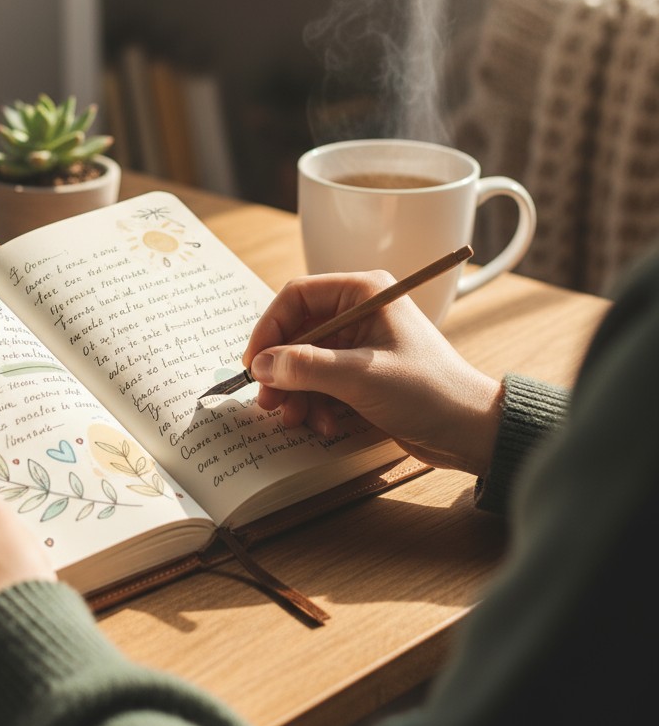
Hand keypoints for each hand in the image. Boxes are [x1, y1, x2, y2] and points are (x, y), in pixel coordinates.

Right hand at [243, 271, 502, 474]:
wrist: (471, 431)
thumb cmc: (429, 391)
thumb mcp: (360, 377)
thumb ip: (306, 367)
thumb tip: (262, 364)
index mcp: (363, 293)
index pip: (297, 297)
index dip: (269, 328)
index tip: (254, 363)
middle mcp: (358, 313)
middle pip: (296, 333)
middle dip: (282, 370)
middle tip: (268, 400)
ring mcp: (359, 345)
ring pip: (305, 363)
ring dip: (296, 393)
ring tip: (296, 419)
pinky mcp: (362, 375)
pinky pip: (321, 384)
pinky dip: (316, 405)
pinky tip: (326, 425)